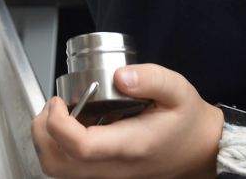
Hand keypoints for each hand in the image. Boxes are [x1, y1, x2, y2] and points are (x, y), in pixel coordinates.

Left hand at [31, 64, 222, 178]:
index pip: (79, 147)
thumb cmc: (188, 122)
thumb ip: (151, 79)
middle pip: (57, 164)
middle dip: (42, 132)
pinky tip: (73, 124)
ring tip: (61, 113)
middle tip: (54, 105)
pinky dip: (59, 147)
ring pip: (58, 169)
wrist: (202, 152)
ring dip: (48, 140)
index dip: (57, 123)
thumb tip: (120, 75)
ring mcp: (107, 175)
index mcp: (129, 145)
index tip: (59, 100)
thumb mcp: (178, 90)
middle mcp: (114, 167)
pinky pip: (69, 168)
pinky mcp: (104, 174)